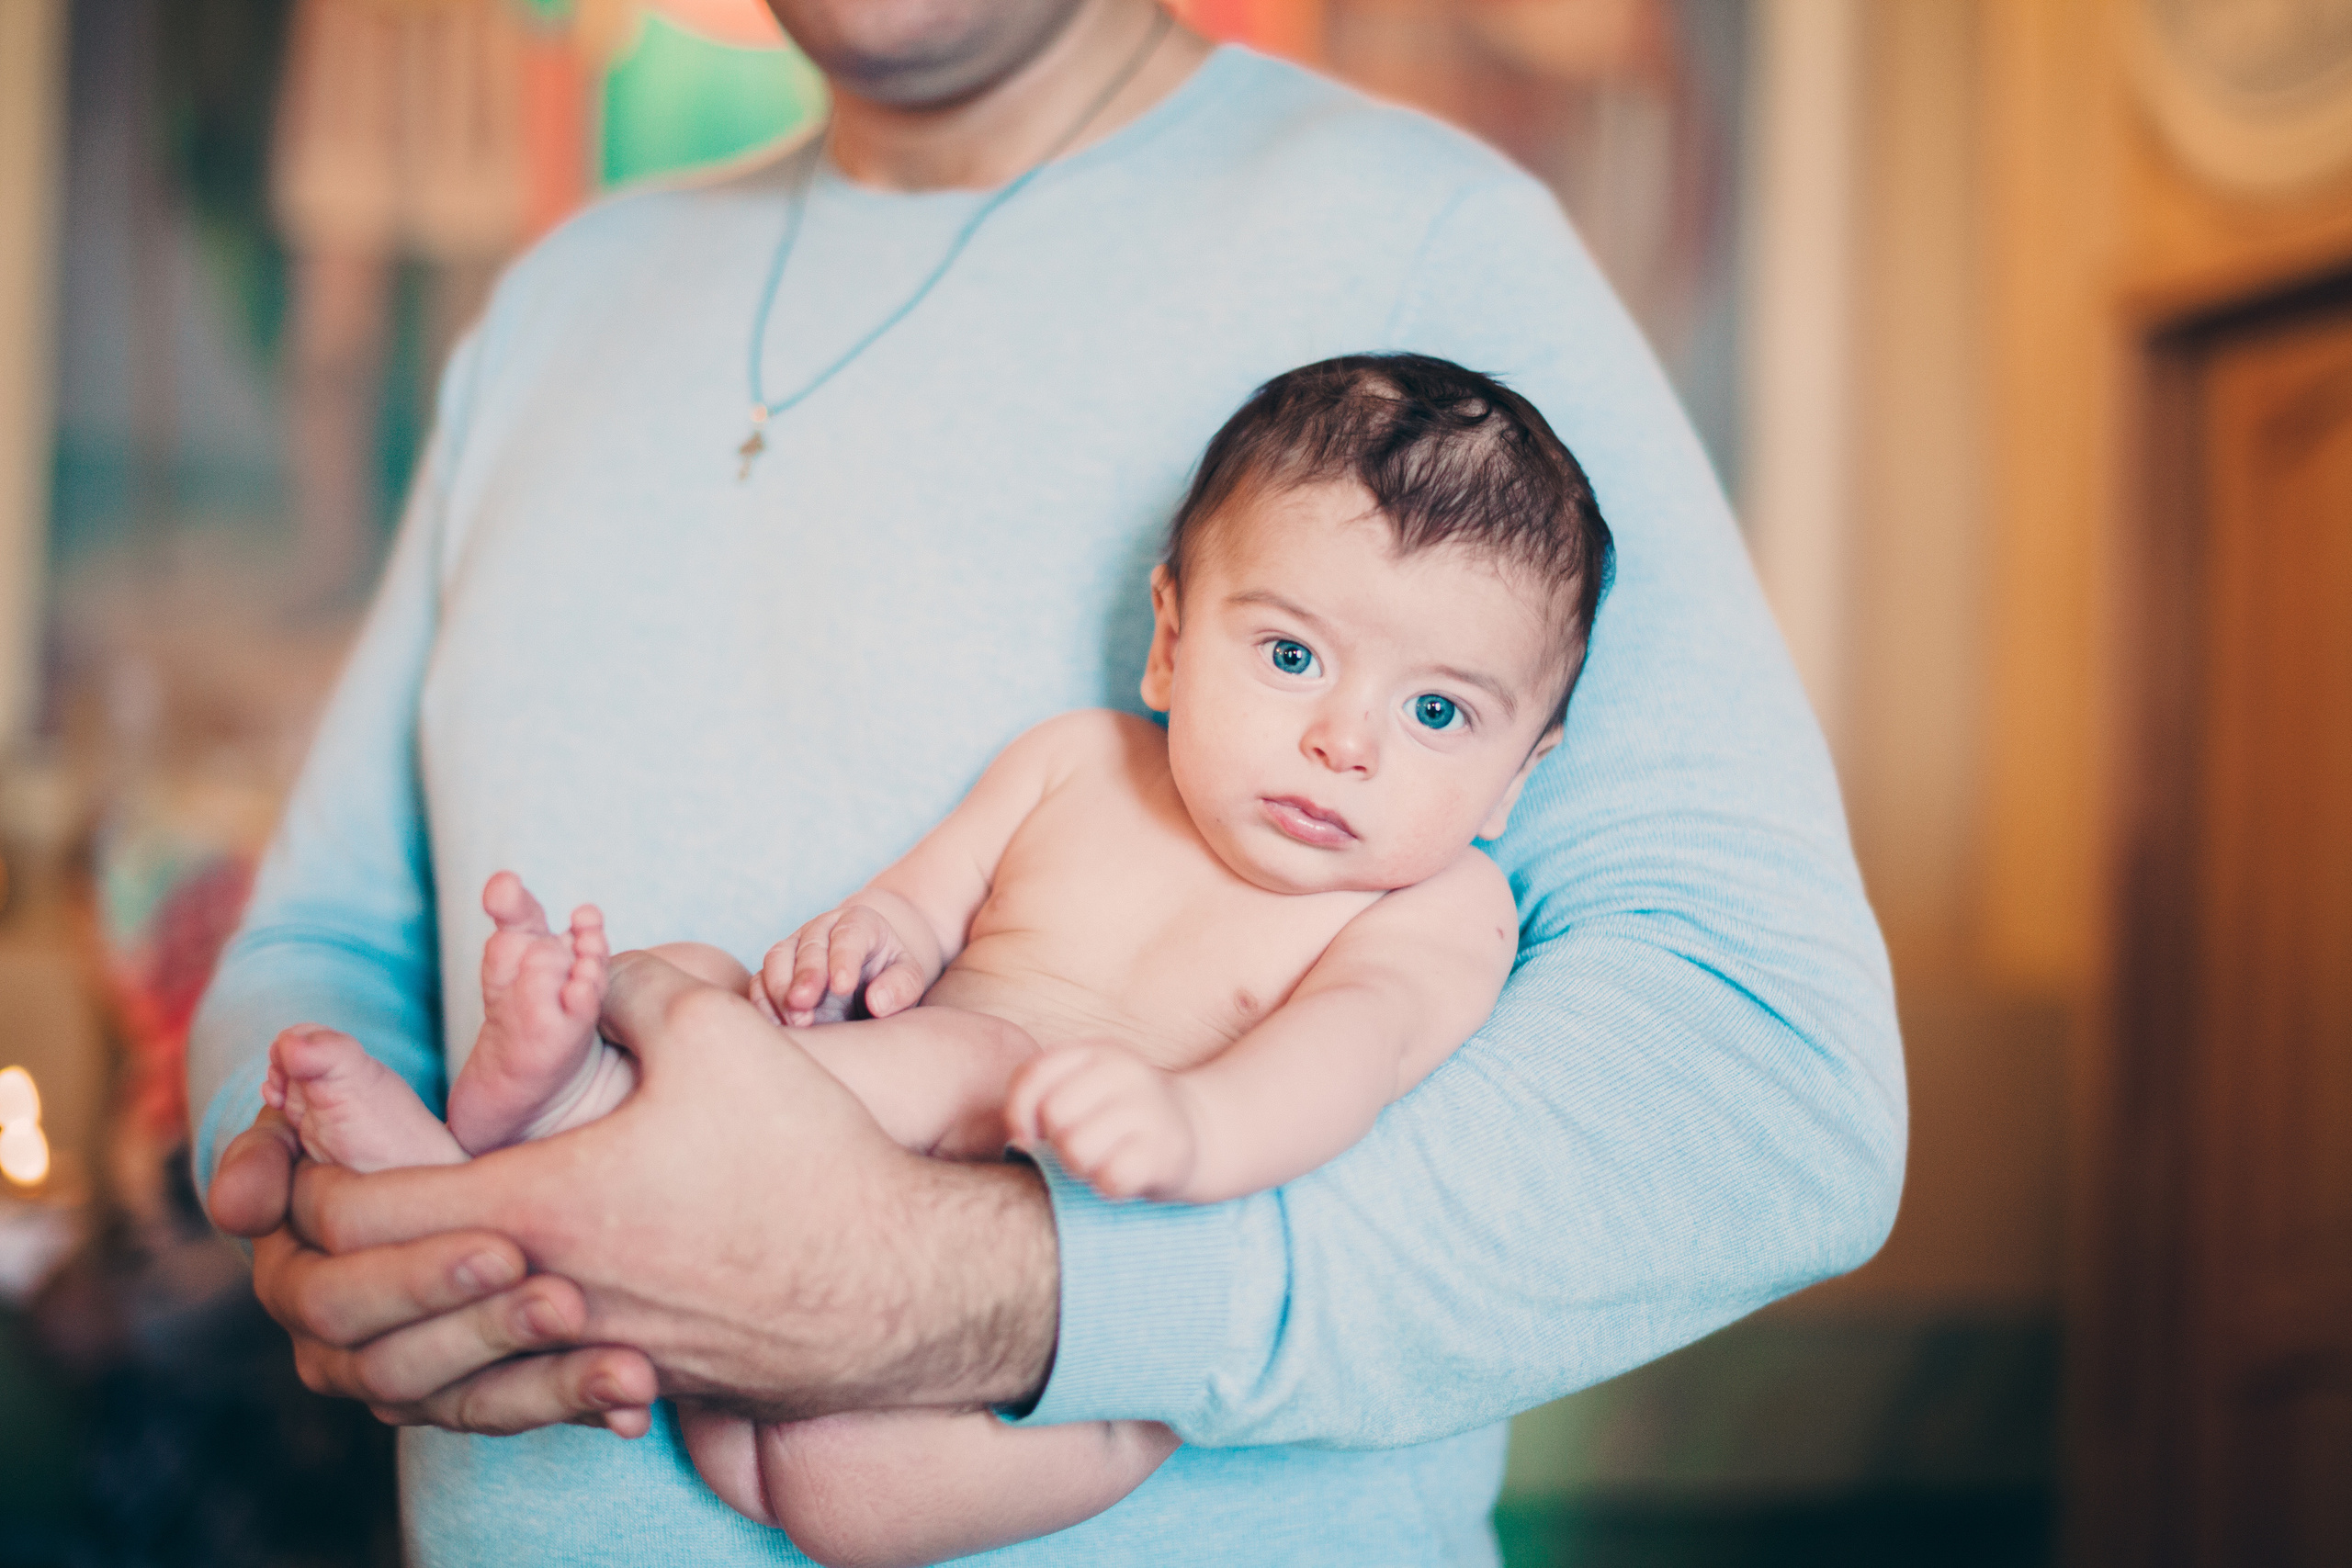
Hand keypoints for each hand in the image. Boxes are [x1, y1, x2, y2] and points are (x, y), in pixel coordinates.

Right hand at [207, 1104, 658, 1435]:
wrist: (472, 1173)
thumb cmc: (416, 1123)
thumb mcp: (390, 1096)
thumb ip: (346, 1084)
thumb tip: (299, 1047)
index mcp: (289, 1234)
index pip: (334, 1258)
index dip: (412, 1263)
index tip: (506, 1250)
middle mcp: (319, 1315)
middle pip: (378, 1343)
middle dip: (476, 1321)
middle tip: (566, 1299)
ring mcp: (379, 1367)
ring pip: (442, 1394)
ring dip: (537, 1381)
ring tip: (626, 1366)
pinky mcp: (447, 1394)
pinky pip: (501, 1413)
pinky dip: (570, 1405)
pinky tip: (634, 1402)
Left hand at [281, 951, 1059, 1421]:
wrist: (900, 1287)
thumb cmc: (807, 1157)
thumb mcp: (717, 1032)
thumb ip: (628, 983)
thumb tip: (592, 970)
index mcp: (535, 1209)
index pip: (352, 1214)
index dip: (308, 1174)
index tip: (312, 1143)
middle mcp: (538, 1298)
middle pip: (357, 1316)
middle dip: (318, 1265)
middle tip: (320, 1215)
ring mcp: (580, 1354)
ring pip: (418, 1370)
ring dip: (383, 1321)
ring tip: (382, 1269)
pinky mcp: (628, 1381)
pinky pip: (497, 1387)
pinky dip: (462, 1356)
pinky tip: (481, 1312)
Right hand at [762, 900, 927, 1025]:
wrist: (869, 975)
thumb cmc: (891, 977)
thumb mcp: (909, 978)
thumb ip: (901, 986)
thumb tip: (878, 1003)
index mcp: (859, 922)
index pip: (850, 934)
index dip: (844, 958)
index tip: (843, 987)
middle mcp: (822, 929)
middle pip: (809, 945)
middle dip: (806, 975)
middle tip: (806, 1005)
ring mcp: (796, 947)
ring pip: (778, 959)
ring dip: (781, 990)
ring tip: (797, 1022)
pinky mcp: (777, 970)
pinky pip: (761, 981)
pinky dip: (764, 1003)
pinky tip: (778, 1026)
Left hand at [1006, 1042, 1201, 1200]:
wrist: (1197, 1129)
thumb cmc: (1118, 1114)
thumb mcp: (1081, 1086)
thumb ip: (1037, 1096)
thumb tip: (1019, 1139)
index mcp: (1097, 1051)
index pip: (1033, 1076)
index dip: (1018, 1113)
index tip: (1029, 1134)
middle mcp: (1127, 1072)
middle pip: (1054, 1116)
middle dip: (1055, 1141)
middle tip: (1081, 1144)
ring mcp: (1150, 1110)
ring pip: (1076, 1150)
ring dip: (1081, 1167)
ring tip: (1102, 1158)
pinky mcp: (1166, 1151)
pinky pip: (1110, 1178)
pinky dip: (1108, 1185)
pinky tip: (1122, 1173)